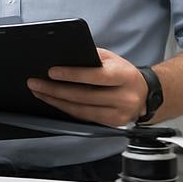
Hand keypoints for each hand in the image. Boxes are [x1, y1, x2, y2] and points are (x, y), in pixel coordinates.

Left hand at [26, 48, 148, 127]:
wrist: (147, 94)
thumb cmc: (123, 72)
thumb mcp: (112, 59)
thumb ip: (91, 57)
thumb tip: (63, 57)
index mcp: (124, 76)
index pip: (95, 76)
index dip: (72, 75)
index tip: (51, 72)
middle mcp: (124, 97)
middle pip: (83, 96)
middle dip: (55, 90)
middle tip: (35, 83)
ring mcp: (119, 114)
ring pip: (81, 110)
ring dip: (56, 102)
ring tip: (39, 92)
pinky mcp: (113, 124)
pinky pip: (84, 118)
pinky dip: (67, 109)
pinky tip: (53, 102)